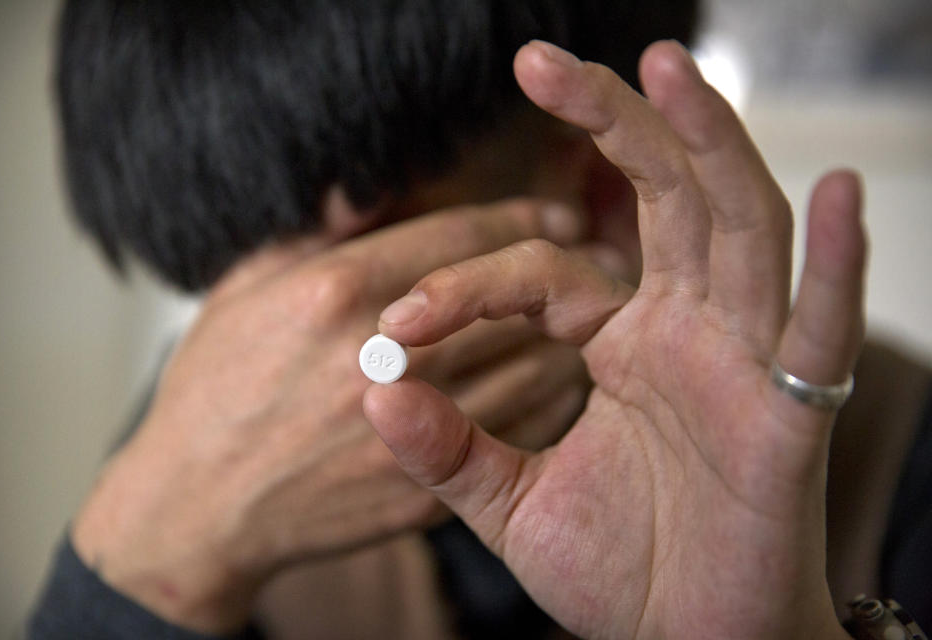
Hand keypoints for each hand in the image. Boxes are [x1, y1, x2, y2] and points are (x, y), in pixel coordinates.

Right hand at [71, 198, 590, 632]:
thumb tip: (369, 188)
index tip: (555, 212)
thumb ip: (314, 233)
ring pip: (530, 366)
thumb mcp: (243, 288)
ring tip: (591, 315)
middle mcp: (379, 356)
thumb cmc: (215, 389)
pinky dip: (550, 399)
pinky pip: (516, 432)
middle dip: (563, 272)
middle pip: (510, 299)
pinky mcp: (424, 485)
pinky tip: (559, 379)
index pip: (457, 238)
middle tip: (594, 257)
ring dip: (570, 334)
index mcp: (334, 294)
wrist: (200, 505)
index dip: (519, 217)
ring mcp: (407, 426)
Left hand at [364, 41, 863, 639]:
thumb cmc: (620, 569)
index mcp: (624, 345)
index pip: (546, 274)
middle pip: (658, 202)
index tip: (398, 323)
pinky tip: (836, 192)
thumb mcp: (513, 504)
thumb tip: (373, 391)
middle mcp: (686, 333)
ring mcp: (742, 362)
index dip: (472, 285)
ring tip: (666, 67)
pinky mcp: (790, 416)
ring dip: (708, 146)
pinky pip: (818, 329)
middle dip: (609, 125)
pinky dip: (837, 264)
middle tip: (538, 63)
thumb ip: (449, 449)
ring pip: (735, 230)